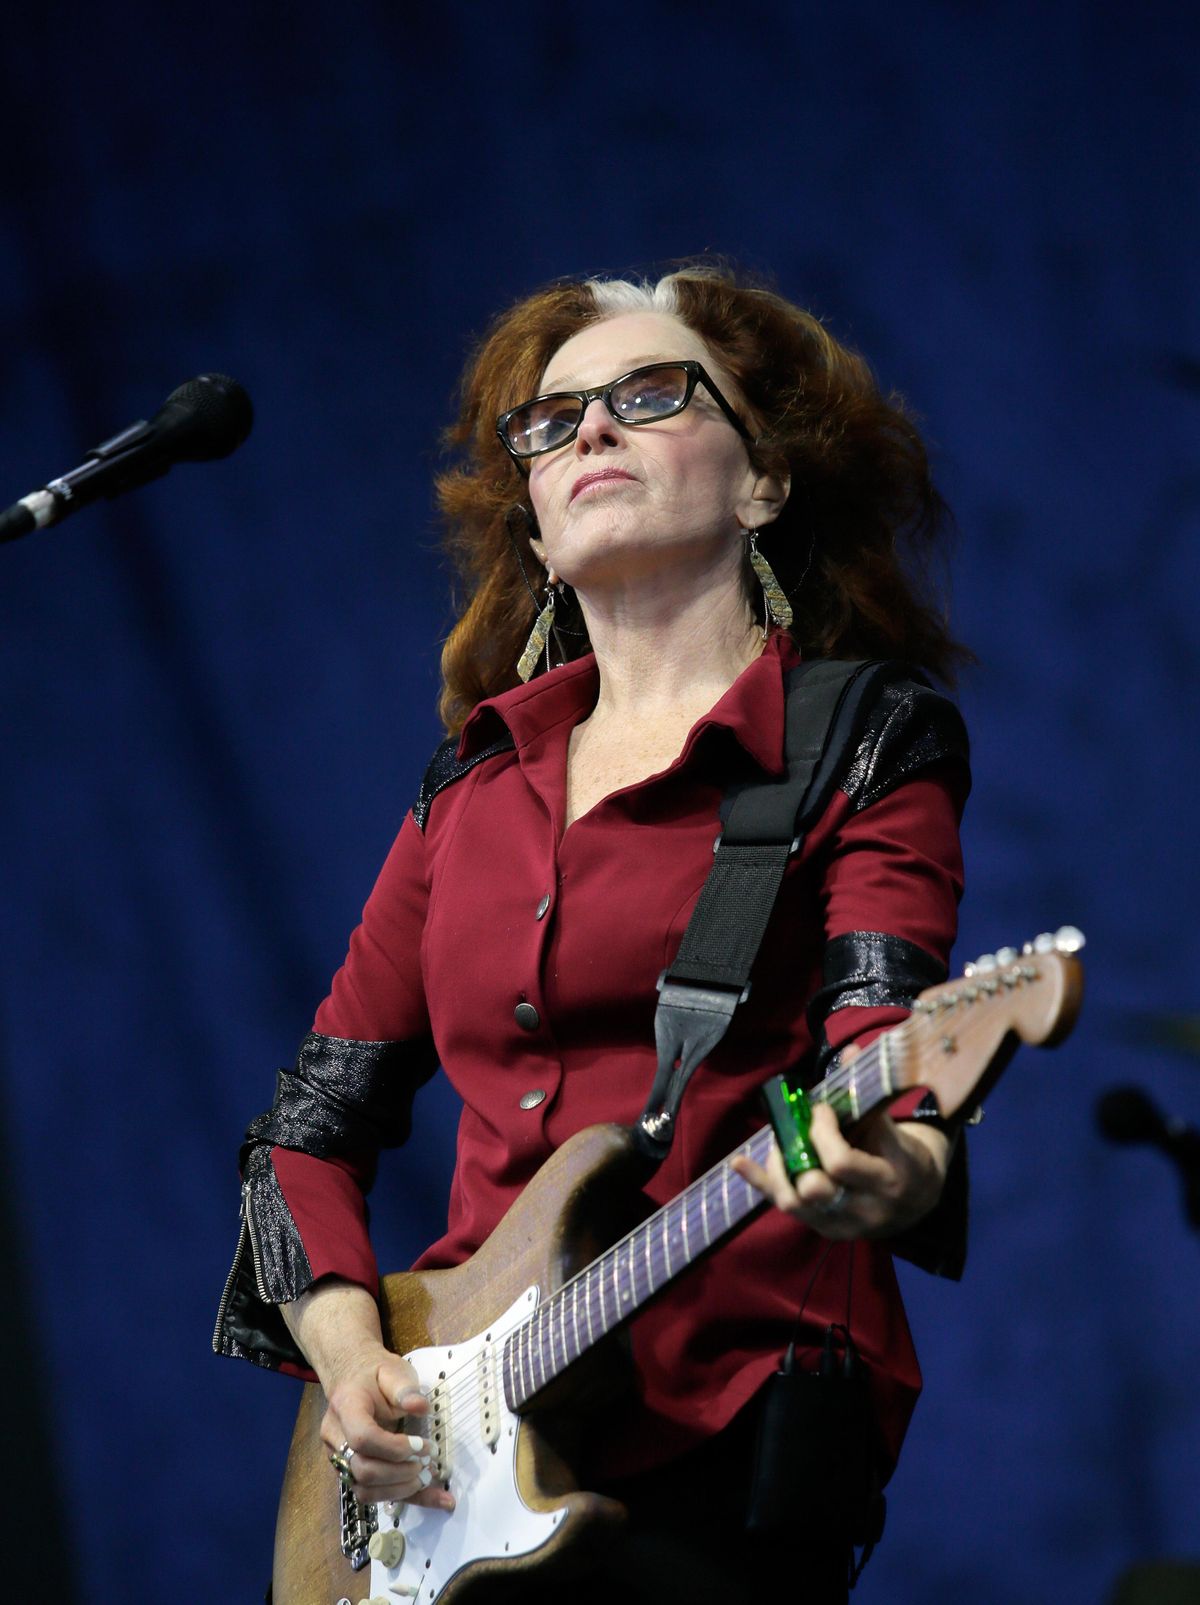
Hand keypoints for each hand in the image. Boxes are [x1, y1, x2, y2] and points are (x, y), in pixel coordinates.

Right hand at [320, 1343, 454, 1509]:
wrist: (351, 1379)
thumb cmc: (374, 1374)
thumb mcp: (392, 1371)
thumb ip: (405, 1388)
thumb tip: (421, 1407)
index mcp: (346, 1407)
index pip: (362, 1437)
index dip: (394, 1448)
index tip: (421, 1445)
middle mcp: (335, 1437)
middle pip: (362, 1470)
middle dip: (400, 1472)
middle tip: (427, 1461)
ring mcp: (339, 1458)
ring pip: (364, 1490)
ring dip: (400, 1490)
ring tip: (427, 1476)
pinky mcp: (350, 1471)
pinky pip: (372, 1493)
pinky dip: (402, 1496)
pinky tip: (433, 1496)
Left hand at [732, 1058, 950, 1239]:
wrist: (919, 1199)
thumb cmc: (902, 1153)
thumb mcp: (893, 1126)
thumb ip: (867, 1093)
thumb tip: (848, 1051)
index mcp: (888, 1181)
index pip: (840, 1162)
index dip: (822, 1132)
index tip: (820, 1110)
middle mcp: (865, 1209)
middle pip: (814, 1189)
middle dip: (799, 1152)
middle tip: (799, 1128)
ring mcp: (843, 1225)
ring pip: (794, 1203)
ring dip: (778, 1168)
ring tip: (779, 1142)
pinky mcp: (825, 1230)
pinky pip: (786, 1209)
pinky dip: (760, 1183)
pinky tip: (739, 1163)